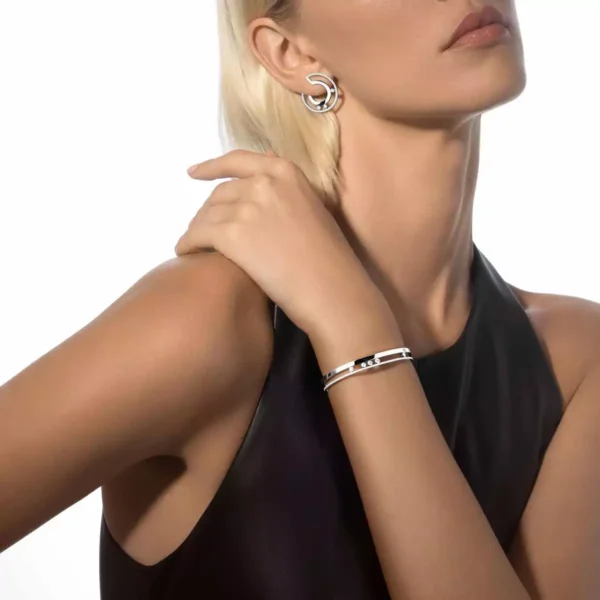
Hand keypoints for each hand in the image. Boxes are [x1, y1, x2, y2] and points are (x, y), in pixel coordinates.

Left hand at [175, 149, 385, 338]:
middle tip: (202, 230)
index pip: (238, 161)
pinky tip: (185, 253)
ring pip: (206, 214)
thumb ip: (288, 189)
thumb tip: (267, 167)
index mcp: (285, 172)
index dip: (212, 166)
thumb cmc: (329, 257)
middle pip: (220, 193)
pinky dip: (188, 243)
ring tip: (194, 245)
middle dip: (208, 212)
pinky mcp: (233, 235)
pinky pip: (197, 234)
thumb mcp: (313, 208)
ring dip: (196, 230)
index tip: (193, 172)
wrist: (331, 288)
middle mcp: (263, 183)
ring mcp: (247, 207)